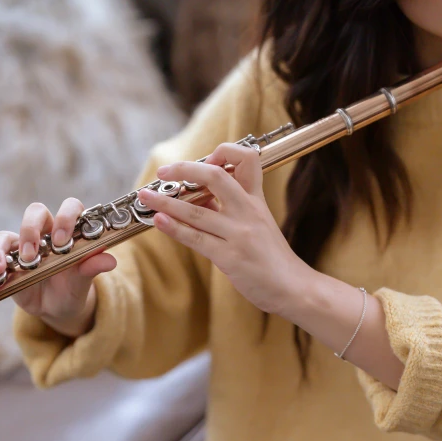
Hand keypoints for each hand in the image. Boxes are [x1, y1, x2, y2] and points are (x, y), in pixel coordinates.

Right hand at [0, 198, 116, 336]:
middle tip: (33, 255)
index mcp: (69, 231)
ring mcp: (23, 246)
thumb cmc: (74, 288)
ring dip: (1, 249)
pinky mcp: (6, 262)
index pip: (70, 208)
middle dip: (32, 230)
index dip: (66, 218)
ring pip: (7, 235)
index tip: (63, 241)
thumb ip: (91, 269)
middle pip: (35, 213)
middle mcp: (45, 233)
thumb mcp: (83, 283)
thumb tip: (109, 260)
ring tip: (1, 269)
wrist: (60, 307)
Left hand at [138, 143, 313, 317]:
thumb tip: (201, 197)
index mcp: (257, 201)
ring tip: (146, 197)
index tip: (206, 160)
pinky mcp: (230, 257)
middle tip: (164, 171)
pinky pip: (197, 238)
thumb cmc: (273, 258)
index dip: (224, 152)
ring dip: (166, 202)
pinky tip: (158, 221)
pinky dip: (174, 228)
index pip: (246, 160)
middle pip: (215, 176)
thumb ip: (233, 209)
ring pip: (197, 210)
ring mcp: (239, 234)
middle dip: (185, 169)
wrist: (295, 288)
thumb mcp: (260, 225)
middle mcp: (248, 212)